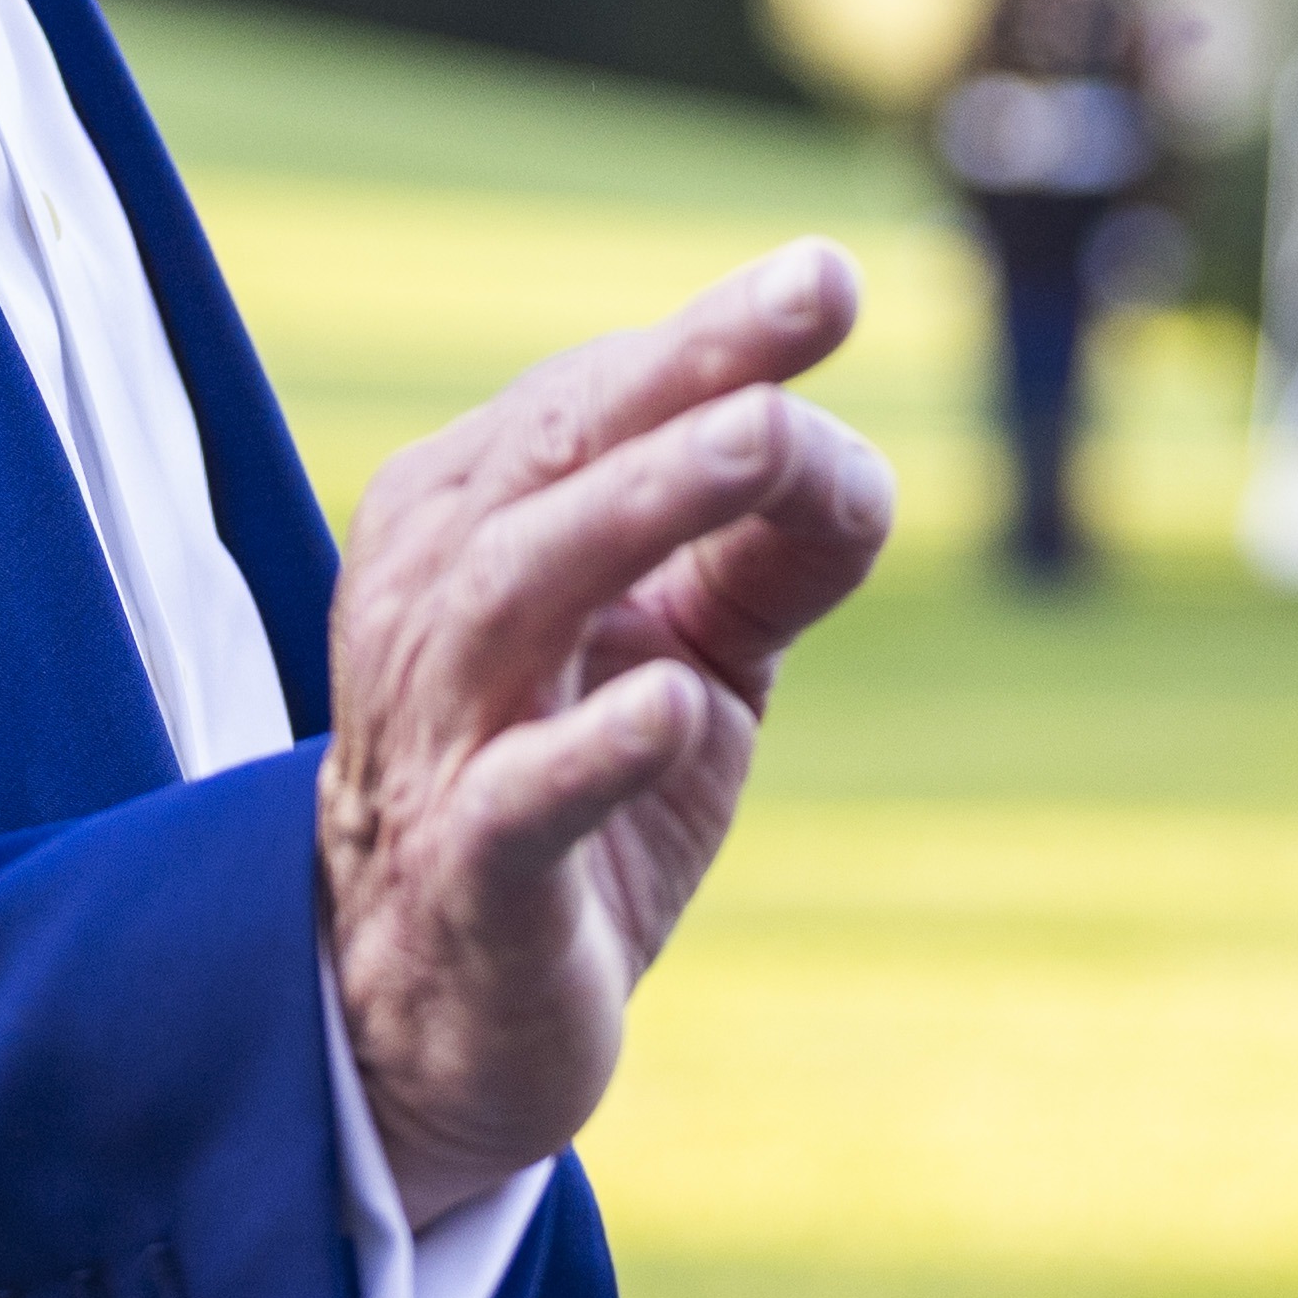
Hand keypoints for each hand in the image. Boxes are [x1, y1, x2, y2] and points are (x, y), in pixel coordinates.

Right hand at [317, 240, 895, 1221]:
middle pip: (552, 460)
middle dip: (688, 371)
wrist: (441, 1019)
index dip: (713, 337)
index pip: (590, 401)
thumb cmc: (570, 794)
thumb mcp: (687, 656)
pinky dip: (593, 744)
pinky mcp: (469, 875)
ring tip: (765, 440)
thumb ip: (764, 555)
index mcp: (468, 524)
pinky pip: (517, 800)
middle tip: (815, 302)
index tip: (833, 278)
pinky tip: (672, 702)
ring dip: (643, 504)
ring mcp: (437, 737)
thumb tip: (867, 464)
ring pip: (519, 591)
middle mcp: (430, 603)